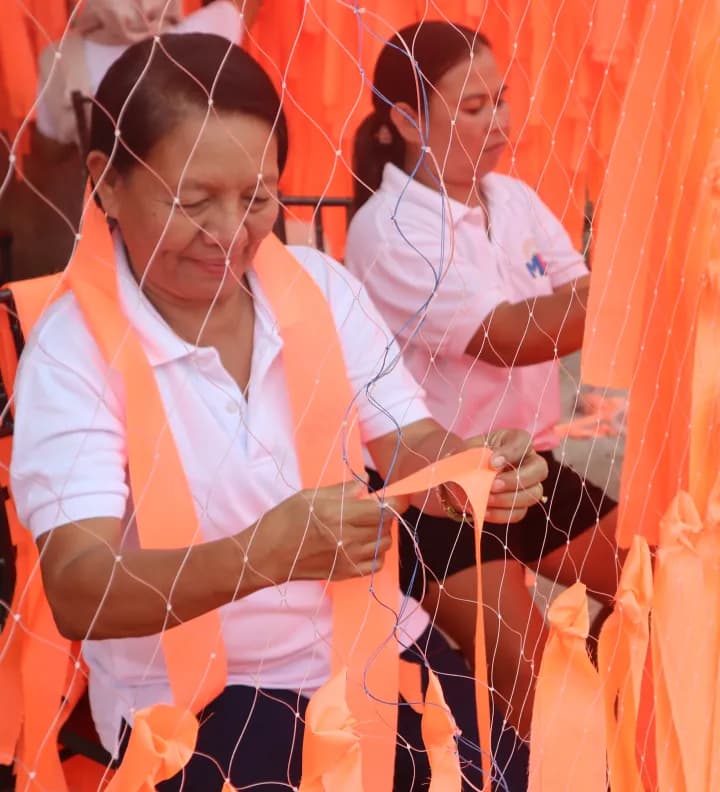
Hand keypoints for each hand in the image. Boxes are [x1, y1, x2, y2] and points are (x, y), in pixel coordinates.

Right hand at [258, 481, 401, 581]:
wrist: (266, 555)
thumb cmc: (283, 520)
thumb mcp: (309, 496)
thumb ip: (340, 491)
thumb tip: (364, 485)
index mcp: (338, 515)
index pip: (382, 510)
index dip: (397, 502)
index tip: (400, 496)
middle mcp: (347, 539)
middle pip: (385, 526)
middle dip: (385, 515)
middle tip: (371, 508)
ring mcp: (347, 559)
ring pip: (384, 545)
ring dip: (381, 533)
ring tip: (366, 525)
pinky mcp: (345, 573)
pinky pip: (376, 565)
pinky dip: (376, 553)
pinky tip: (364, 545)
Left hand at [441, 429, 547, 522]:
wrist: (459, 480)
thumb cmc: (467, 459)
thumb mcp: (467, 451)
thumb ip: (477, 454)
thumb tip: (490, 465)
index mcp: (515, 441)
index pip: (524, 442)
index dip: (512, 452)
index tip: (492, 462)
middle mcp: (528, 462)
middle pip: (540, 469)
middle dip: (516, 480)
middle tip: (493, 485)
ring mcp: (529, 485)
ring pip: (533, 494)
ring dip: (508, 499)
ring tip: (487, 499)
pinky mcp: (520, 505)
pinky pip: (519, 512)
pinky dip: (501, 514)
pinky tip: (485, 511)